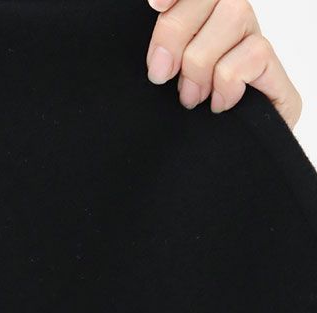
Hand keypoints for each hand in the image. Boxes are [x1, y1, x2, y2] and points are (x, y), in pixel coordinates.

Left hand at [146, 0, 302, 129]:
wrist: (208, 176)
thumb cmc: (175, 131)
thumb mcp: (157, 86)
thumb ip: (158, 51)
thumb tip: (154, 8)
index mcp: (201, 24)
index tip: (155, 4)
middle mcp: (232, 28)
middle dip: (176, 33)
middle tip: (161, 74)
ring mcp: (256, 47)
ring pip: (235, 14)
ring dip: (201, 61)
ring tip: (190, 97)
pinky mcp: (277, 78)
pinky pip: (253, 52)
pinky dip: (227, 80)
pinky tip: (218, 105)